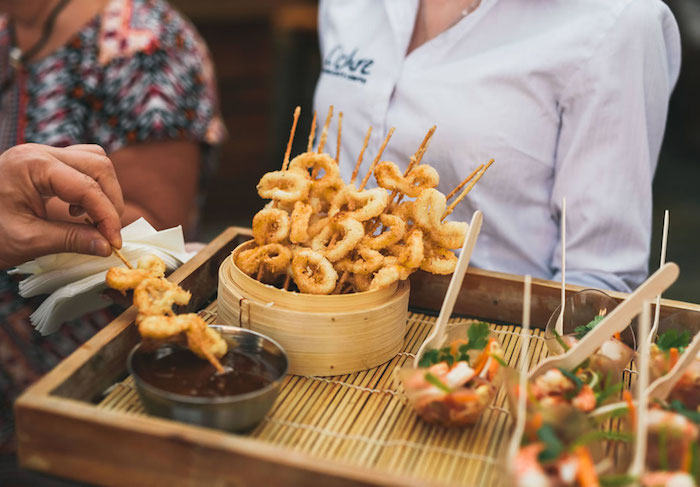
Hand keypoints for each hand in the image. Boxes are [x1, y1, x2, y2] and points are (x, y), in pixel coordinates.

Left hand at [0, 143, 124, 268]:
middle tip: (108, 231)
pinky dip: (91, 186)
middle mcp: (40, 152)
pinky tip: (77, 210)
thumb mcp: (27, 240)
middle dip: (110, 200)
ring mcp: (41, 154)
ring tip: (94, 219)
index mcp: (32, 165)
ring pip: (94, 160)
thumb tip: (106, 245)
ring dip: (104, 190)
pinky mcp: (43, 164)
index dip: (107, 216)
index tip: (113, 242)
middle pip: (98, 165)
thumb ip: (71, 240)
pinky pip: (81, 165)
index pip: (88, 186)